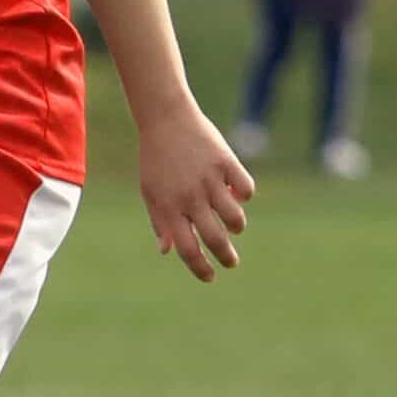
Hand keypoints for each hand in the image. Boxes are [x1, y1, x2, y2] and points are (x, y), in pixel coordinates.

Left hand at [138, 101, 254, 282]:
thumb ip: (159, 222)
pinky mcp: (226, 162)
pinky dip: (245, 195)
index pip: (188, 249)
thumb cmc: (156, 159)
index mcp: (169, 207)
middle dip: (226, 257)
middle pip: (215, 239)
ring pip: (235, 218)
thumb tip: (168, 251)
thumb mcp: (150, 191)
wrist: (165, 119)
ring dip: (237, 226)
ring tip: (234, 226)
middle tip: (232, 262)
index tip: (209, 277)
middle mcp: (190, 197)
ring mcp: (209, 180)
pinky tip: (238, 193)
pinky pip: (246, 188)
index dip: (200, 268)